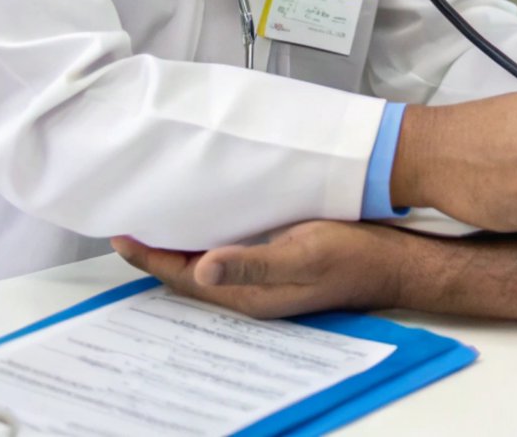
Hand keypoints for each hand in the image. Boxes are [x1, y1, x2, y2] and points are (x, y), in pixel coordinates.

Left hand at [113, 222, 412, 318]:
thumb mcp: (303, 255)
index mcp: (249, 294)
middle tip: (129, 225)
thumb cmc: (354, 257)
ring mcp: (265, 279)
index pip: (183, 278)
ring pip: (207, 265)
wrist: (396, 262)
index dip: (150, 258)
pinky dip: (208, 239)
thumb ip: (253, 262)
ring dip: (181, 246)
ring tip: (157, 221)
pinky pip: (230, 255)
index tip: (121, 236)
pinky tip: (208, 221)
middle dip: (157, 253)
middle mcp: (251, 291)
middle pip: (188, 275)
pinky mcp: (278, 263)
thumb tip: (200, 268)